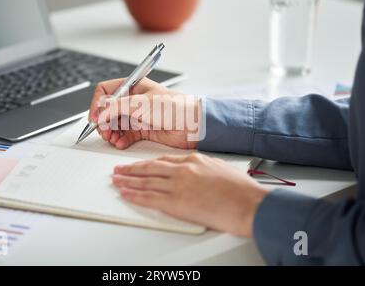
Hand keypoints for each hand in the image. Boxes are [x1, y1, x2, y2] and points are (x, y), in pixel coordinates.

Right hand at [89, 78, 199, 149]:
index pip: (106, 91)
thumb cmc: (174, 108)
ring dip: (110, 132)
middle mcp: (133, 100)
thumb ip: (116, 107)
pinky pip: (124, 135)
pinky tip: (121, 143)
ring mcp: (137, 116)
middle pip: (107, 110)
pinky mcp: (142, 130)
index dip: (97, 104)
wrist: (192, 126)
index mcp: (133, 86)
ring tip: (112, 138)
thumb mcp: (140, 104)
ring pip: (114, 124)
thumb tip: (99, 114)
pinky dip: (120, 140)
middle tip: (104, 131)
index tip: (95, 117)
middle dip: (103, 122)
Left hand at [112, 153, 268, 236]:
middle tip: (118, 170)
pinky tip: (126, 194)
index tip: (138, 165)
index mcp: (193, 160)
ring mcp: (178, 185)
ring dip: (128, 181)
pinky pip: (150, 198)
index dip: (146, 163)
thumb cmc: (240, 189)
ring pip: (145, 182)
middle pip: (149, 168)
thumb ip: (203, 166)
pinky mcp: (177, 202)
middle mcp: (183, 170)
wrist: (248, 203)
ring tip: (116, 181)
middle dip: (131, 169)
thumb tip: (195, 169)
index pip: (162, 160)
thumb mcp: (220, 168)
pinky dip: (135, 196)